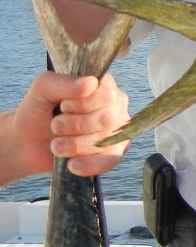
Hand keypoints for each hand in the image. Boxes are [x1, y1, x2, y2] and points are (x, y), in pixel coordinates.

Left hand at [15, 72, 130, 177]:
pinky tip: (72, 164)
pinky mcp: (113, 152)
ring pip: (106, 140)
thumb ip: (62, 81)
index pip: (106, 94)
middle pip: (107, 119)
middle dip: (74, 126)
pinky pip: (111, 160)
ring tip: (57, 145)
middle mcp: (115, 106)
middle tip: (56, 126)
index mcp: (104, 85)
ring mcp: (117, 130)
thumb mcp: (42, 89)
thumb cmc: (38, 110)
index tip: (62, 106)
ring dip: (75, 145)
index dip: (81, 104)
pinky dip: (90, 164)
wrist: (27, 142)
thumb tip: (90, 83)